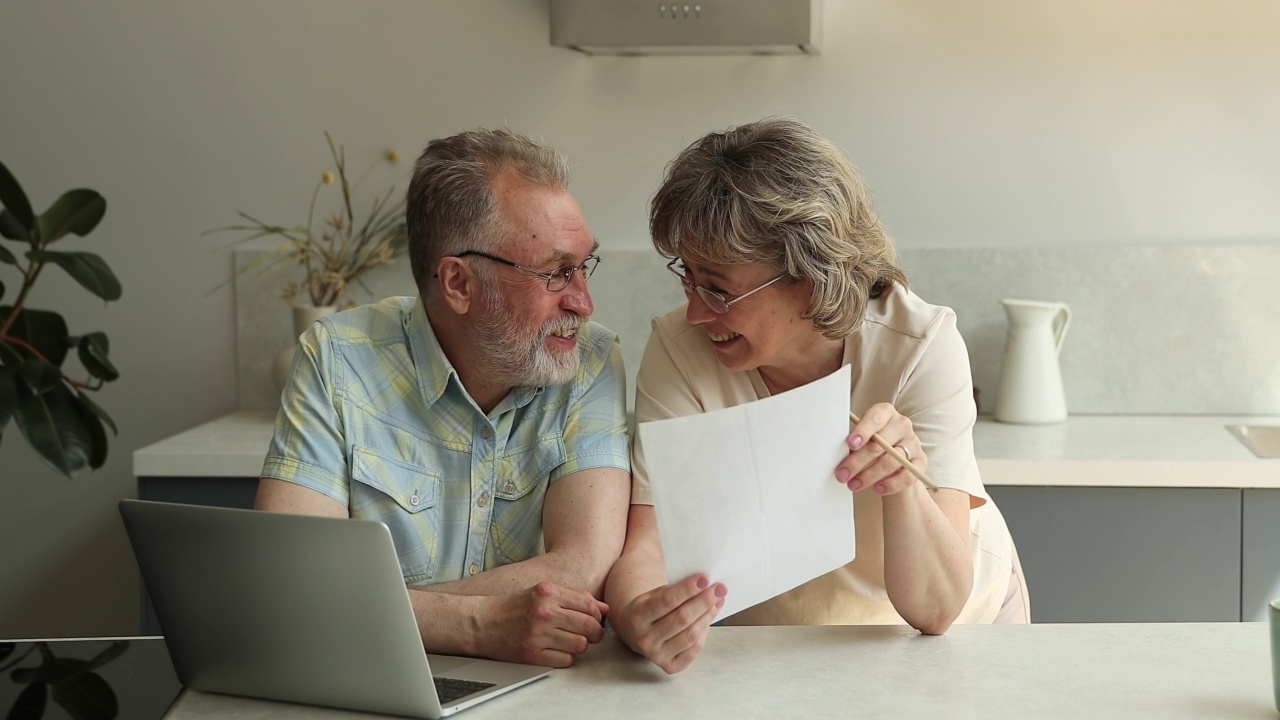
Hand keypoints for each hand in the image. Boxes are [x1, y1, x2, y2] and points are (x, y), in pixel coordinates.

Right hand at [479, 582, 607, 667]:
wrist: (482, 622)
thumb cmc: (514, 607)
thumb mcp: (543, 592)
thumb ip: (574, 597)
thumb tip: (604, 608)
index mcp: (548, 593)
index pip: (589, 605)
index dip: (598, 615)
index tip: (595, 619)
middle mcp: (544, 612)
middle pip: (589, 626)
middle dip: (595, 632)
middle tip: (590, 634)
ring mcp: (538, 634)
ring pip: (580, 645)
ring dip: (580, 645)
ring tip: (571, 641)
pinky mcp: (532, 654)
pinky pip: (565, 660)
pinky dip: (567, 657)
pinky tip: (558, 650)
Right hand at [610, 574, 724, 673]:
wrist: (633, 630)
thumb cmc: (648, 609)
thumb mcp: (652, 594)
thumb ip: (674, 590)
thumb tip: (704, 584)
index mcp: (638, 616)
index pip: (668, 600)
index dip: (688, 589)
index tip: (704, 579)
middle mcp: (645, 638)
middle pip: (682, 618)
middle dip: (704, 601)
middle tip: (719, 589)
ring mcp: (656, 655)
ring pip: (691, 635)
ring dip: (708, 616)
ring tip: (717, 602)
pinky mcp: (669, 666)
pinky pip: (694, 650)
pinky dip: (704, 634)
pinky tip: (707, 620)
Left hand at [837, 402, 927, 497]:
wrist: (893, 465)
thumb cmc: (872, 448)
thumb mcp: (862, 441)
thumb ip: (854, 443)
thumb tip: (838, 454)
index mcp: (886, 413)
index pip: (876, 417)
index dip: (862, 430)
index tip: (850, 444)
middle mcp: (902, 425)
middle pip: (880, 443)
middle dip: (858, 461)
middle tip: (842, 474)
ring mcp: (913, 443)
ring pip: (892, 460)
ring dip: (870, 475)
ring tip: (854, 484)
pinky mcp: (921, 462)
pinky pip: (908, 475)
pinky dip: (891, 484)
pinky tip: (877, 489)